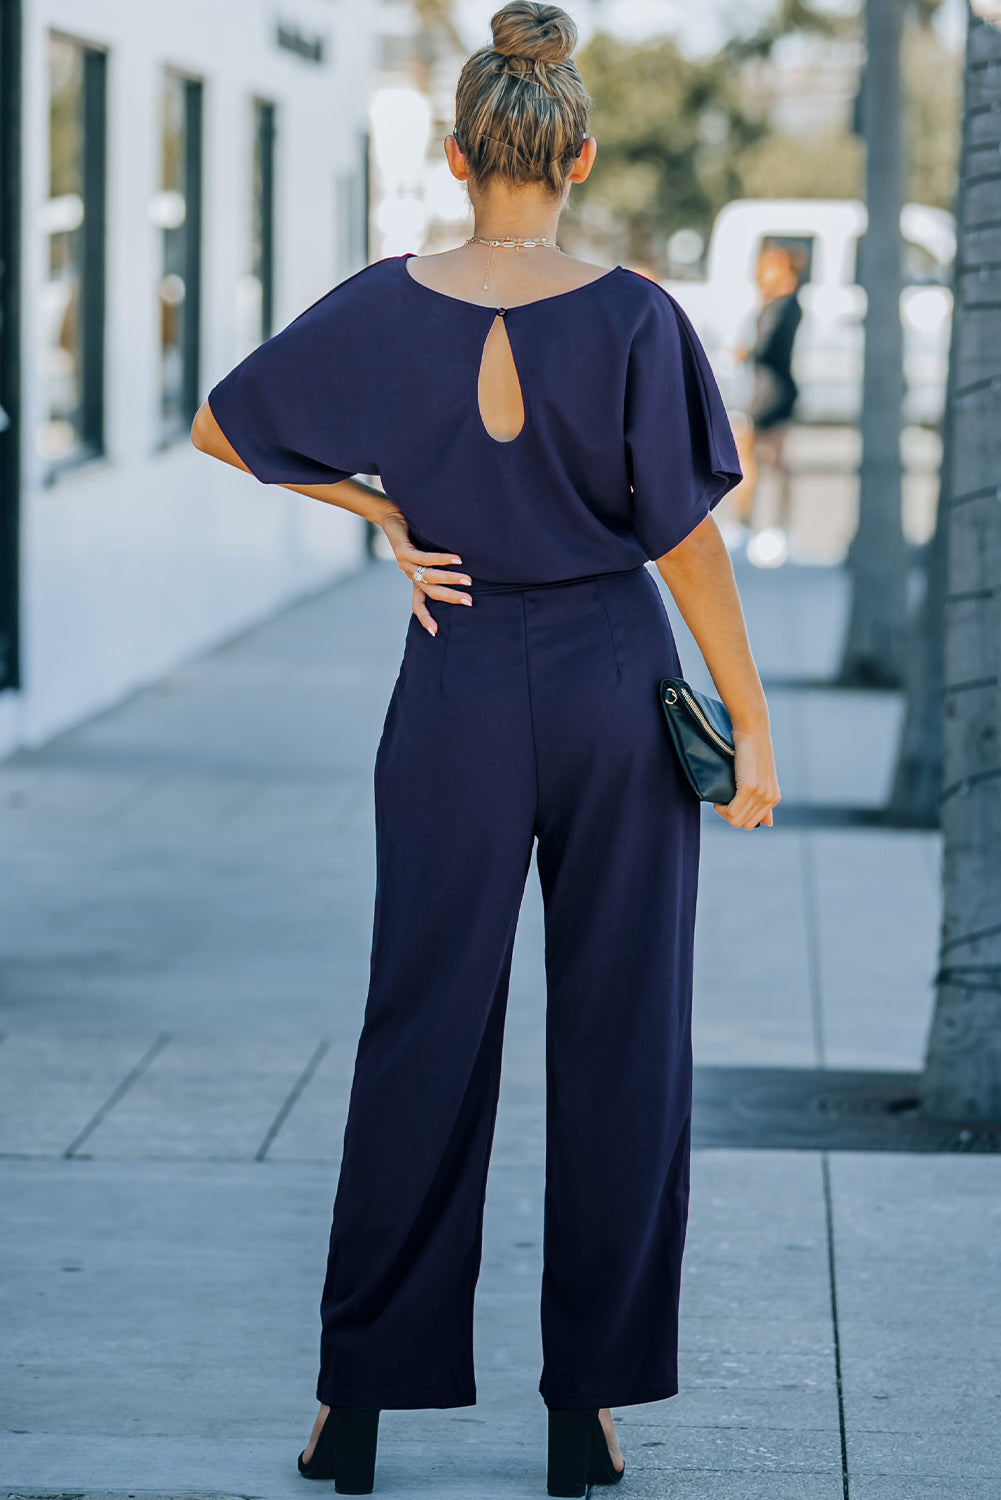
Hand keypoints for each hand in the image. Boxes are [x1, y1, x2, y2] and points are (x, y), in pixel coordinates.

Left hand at [380, 513, 471, 637]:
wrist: (390, 517)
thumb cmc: (414, 534)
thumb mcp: (427, 553)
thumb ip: (440, 564)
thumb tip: (467, 572)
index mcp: (415, 579)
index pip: (418, 604)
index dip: (425, 619)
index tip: (435, 633)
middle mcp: (410, 574)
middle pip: (431, 592)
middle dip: (451, 599)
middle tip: (470, 602)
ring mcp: (406, 564)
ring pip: (430, 577)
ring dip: (450, 579)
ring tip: (468, 581)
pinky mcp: (404, 552)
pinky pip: (426, 558)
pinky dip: (442, 559)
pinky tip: (457, 559)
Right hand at [713, 722, 780, 829]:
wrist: (752, 729)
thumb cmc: (751, 750)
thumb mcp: (762, 778)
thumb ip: (766, 801)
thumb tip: (768, 824)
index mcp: (774, 798)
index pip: (753, 822)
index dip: (737, 815)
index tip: (729, 800)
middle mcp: (770, 798)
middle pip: (744, 824)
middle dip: (730, 815)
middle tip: (723, 798)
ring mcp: (761, 794)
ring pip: (736, 820)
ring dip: (723, 811)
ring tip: (720, 797)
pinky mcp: (749, 788)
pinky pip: (732, 811)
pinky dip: (721, 808)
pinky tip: (718, 798)